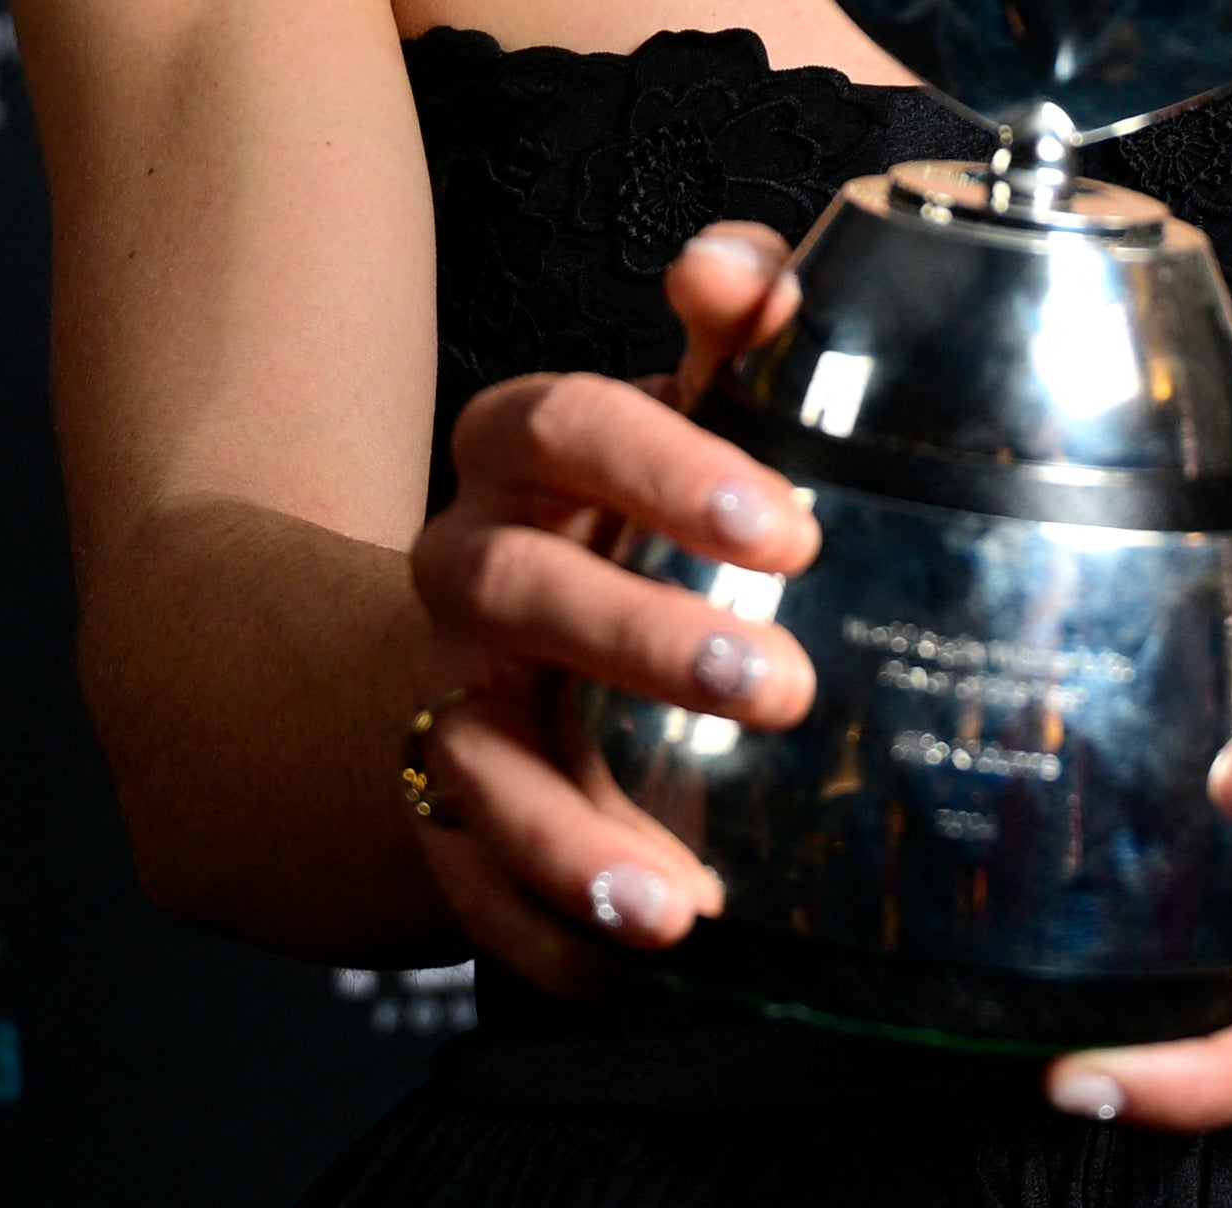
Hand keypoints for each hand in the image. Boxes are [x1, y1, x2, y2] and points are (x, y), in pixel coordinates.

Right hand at [398, 223, 817, 993]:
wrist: (478, 642)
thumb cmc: (629, 510)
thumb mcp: (680, 413)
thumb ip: (729, 331)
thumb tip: (743, 269)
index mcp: (518, 458)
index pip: (559, 423)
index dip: (661, 465)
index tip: (790, 527)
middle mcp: (463, 575)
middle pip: (512, 590)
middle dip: (638, 640)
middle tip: (778, 684)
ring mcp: (441, 704)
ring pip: (469, 765)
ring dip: (569, 836)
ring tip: (678, 905)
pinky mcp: (443, 822)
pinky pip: (471, 889)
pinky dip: (546, 935)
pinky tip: (637, 963)